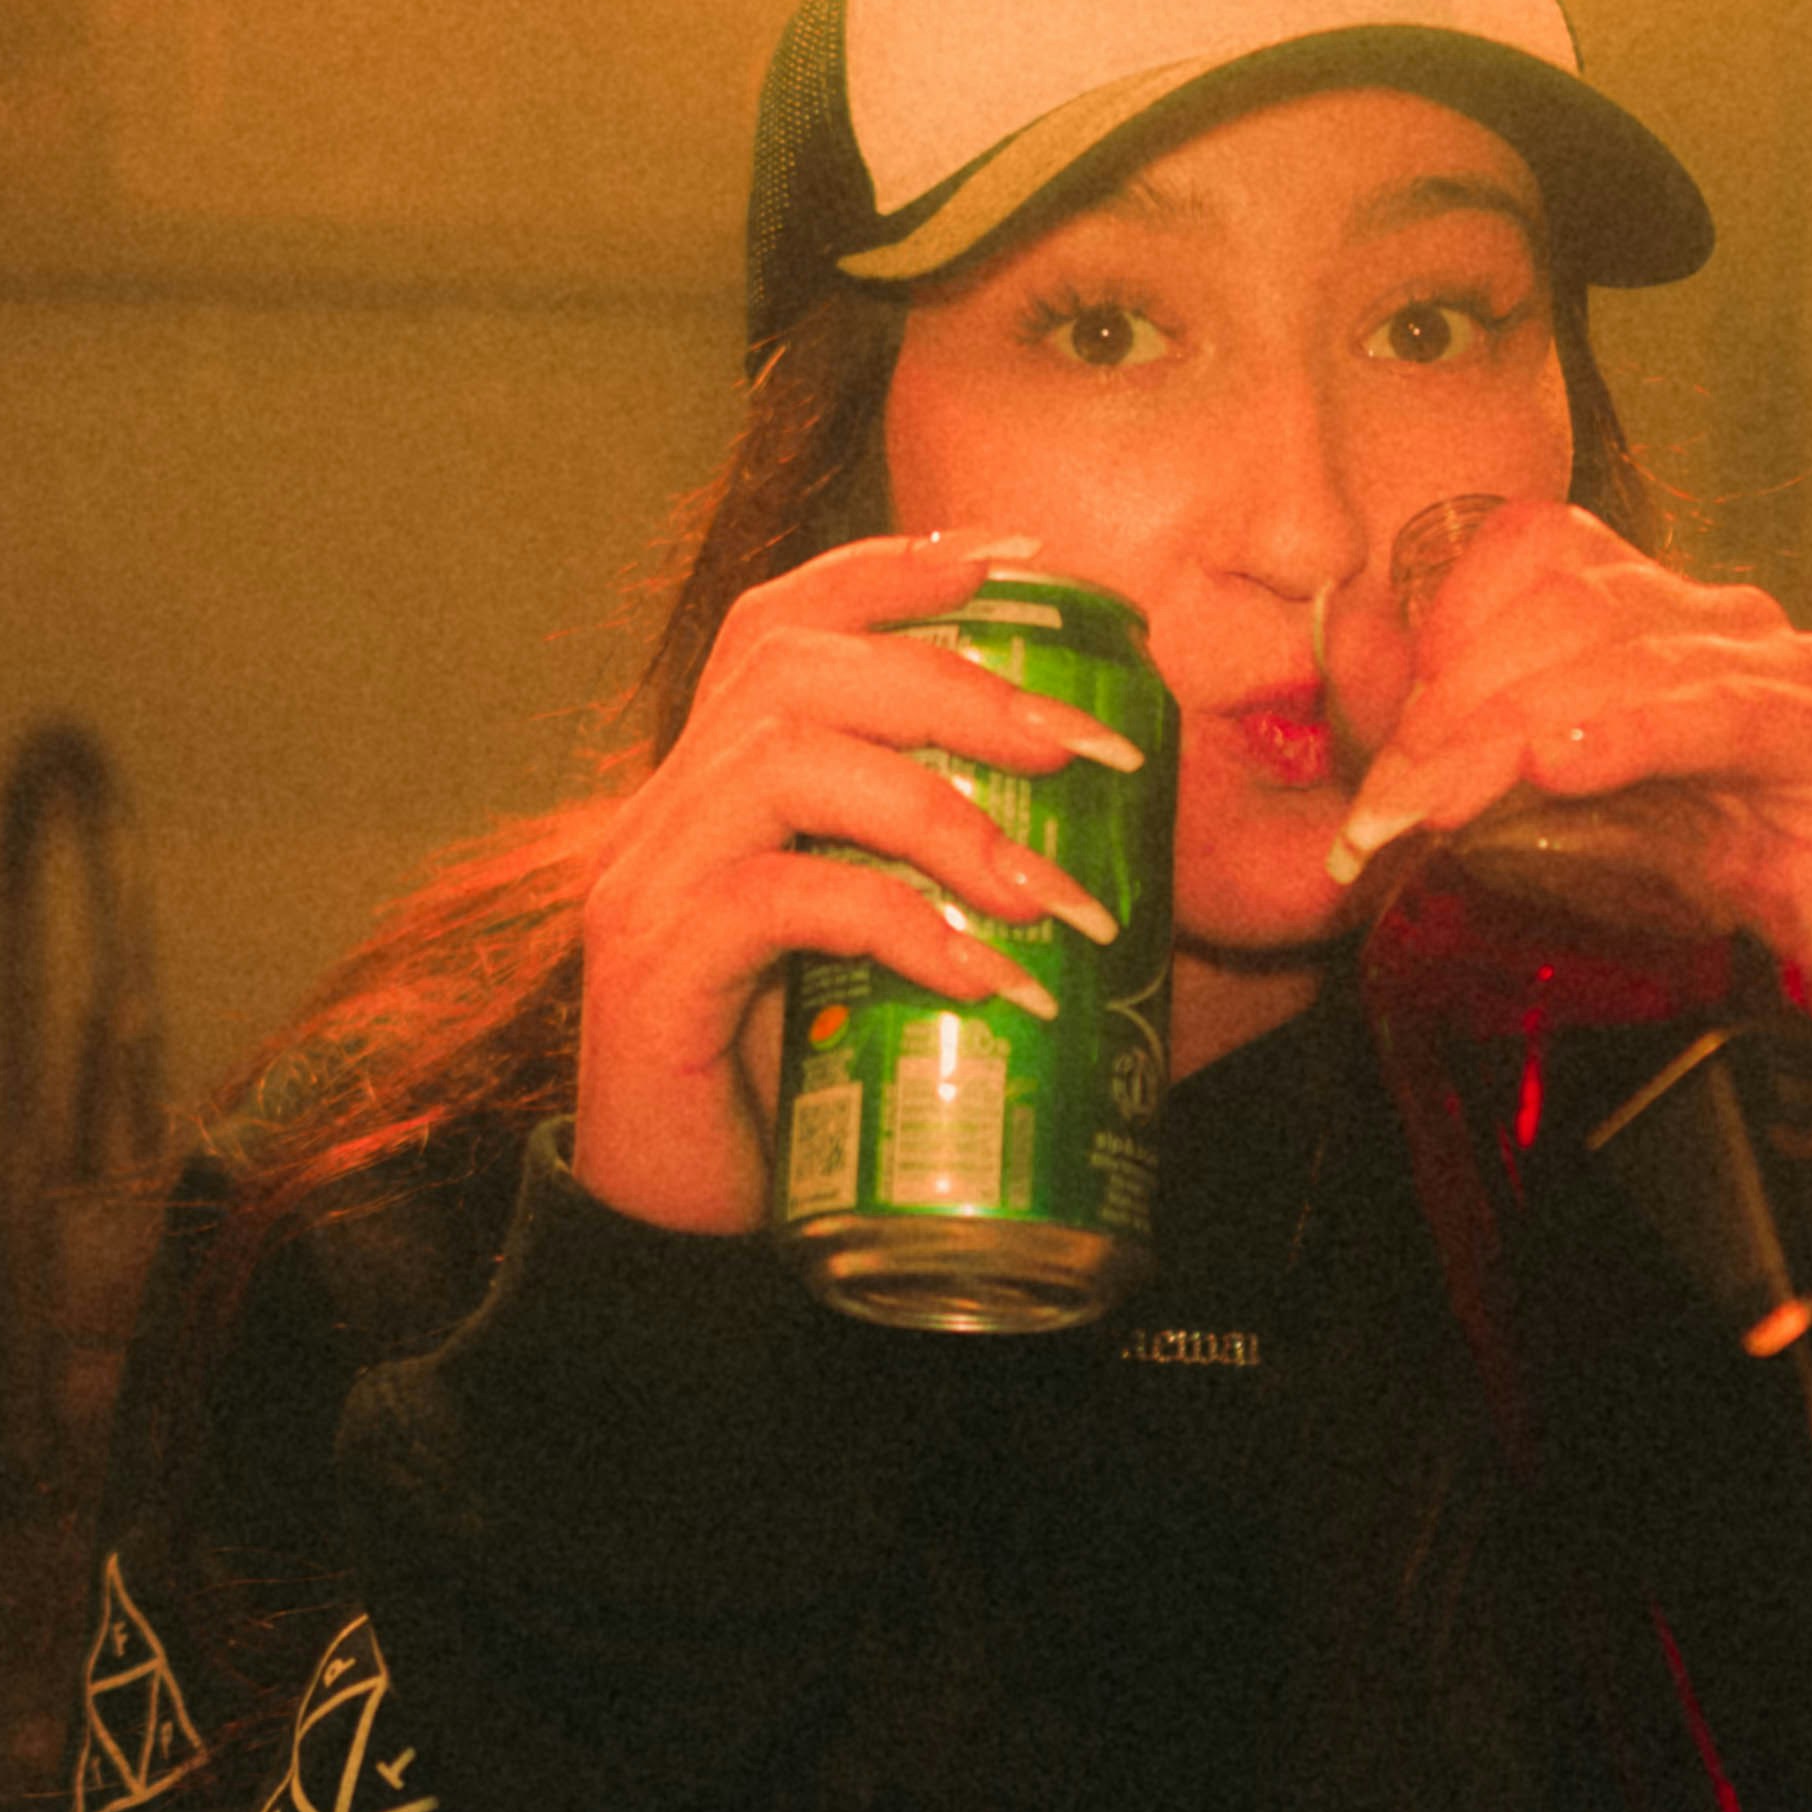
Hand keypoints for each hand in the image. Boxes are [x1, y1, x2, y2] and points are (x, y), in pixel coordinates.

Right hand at [571, 533, 1144, 1235]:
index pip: (789, 616)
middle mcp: (670, 803)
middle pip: (799, 663)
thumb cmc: (805, 1099)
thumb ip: (978, 911)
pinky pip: (782, 900)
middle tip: (1090, 746)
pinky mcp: (654, 965)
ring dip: (944, 813)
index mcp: (723, 778)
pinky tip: (986, 983)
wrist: (684, 1249)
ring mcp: (651, 876)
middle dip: (961, 685)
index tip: (1025, 562)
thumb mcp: (899, 976)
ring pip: (789, 761)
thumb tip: (1160, 899)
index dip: (900, 566)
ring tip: (1050, 894)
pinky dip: (901, 926)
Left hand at [1321, 504, 1811, 1015]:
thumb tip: (1345, 632)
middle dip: (1457, 701)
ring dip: (1508, 727)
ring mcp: (1793, 671)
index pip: (1536, 546)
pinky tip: (1564, 767)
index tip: (1386, 735)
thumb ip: (1433, 717)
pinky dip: (1630, 731)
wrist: (1753, 1036)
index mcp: (1646, 612)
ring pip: (1624, 650)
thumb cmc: (1631, 922)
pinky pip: (1721, 711)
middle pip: (1566, 601)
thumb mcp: (1502, 803)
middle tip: (1388, 804)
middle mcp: (1722, 622)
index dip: (1448, 619)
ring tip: (1438, 808)